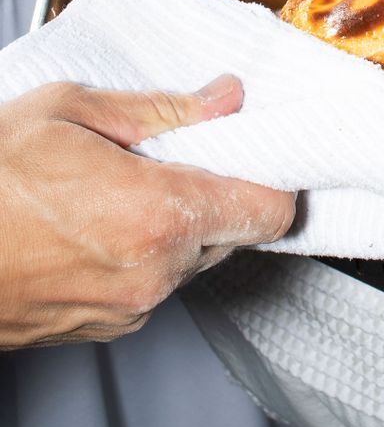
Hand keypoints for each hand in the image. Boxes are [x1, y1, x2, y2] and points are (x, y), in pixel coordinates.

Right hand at [0, 75, 294, 348]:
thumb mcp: (69, 112)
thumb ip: (163, 110)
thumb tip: (226, 98)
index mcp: (158, 215)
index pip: (269, 209)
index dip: (271, 176)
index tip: (258, 151)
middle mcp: (155, 272)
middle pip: (235, 230)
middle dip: (219, 192)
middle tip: (179, 158)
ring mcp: (129, 308)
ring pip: (194, 258)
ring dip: (179, 223)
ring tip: (124, 187)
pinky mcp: (105, 328)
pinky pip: (155, 283)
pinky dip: (146, 253)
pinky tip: (101, 222)